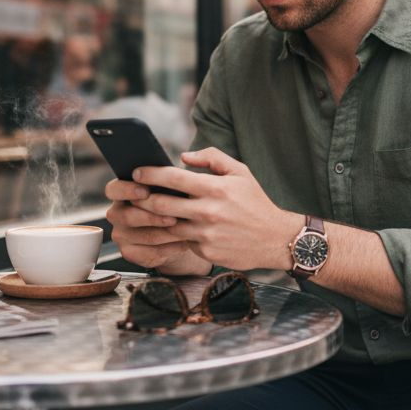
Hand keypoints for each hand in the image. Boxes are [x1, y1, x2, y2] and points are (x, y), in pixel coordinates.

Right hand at [104, 179, 209, 274]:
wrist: (177, 232)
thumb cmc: (172, 203)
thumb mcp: (168, 190)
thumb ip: (163, 183)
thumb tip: (170, 177)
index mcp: (120, 193)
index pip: (113, 190)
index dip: (127, 190)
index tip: (145, 192)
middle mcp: (116, 214)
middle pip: (127, 216)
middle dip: (153, 217)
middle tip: (174, 217)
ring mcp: (121, 235)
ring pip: (144, 235)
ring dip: (167, 233)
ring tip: (185, 229)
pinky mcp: (130, 253)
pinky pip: (149, 253)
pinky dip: (170, 248)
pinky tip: (183, 243)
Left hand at [131, 148, 301, 272]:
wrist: (277, 239)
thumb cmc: (256, 202)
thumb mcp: (241, 172)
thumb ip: (212, 158)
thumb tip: (184, 157)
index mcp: (215, 188)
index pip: (172, 178)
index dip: (149, 174)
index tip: (136, 172)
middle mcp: (208, 212)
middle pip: (159, 205)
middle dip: (141, 198)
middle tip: (134, 194)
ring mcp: (206, 235)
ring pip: (166, 227)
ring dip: (153, 220)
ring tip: (146, 212)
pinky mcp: (206, 252)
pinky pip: (182, 242)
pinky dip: (175, 235)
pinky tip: (171, 230)